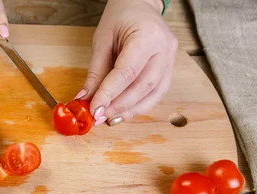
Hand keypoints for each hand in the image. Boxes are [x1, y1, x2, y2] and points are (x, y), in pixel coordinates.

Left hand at [76, 0, 177, 125]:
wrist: (139, 6)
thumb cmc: (121, 18)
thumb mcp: (102, 40)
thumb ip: (96, 71)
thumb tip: (85, 99)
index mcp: (147, 36)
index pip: (126, 72)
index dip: (109, 94)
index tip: (94, 110)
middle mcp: (164, 49)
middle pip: (142, 86)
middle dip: (119, 106)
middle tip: (99, 118)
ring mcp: (171, 60)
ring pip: (153, 95)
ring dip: (130, 111)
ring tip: (109, 120)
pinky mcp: (170, 70)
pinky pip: (156, 94)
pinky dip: (139, 107)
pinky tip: (123, 113)